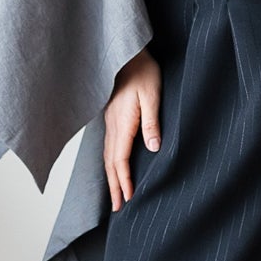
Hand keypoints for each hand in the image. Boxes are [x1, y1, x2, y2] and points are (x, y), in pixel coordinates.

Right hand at [104, 47, 161, 211]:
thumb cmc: (143, 71)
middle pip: (111, 162)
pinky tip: (114, 165)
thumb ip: (152, 122)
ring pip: (108, 155)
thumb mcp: (152, 95)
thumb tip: (152, 148)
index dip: (124, 181)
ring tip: (115, 193)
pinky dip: (111, 161)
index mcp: (123, 123)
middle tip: (117, 208)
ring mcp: (110, 120)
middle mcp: (113, 125)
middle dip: (114, 186)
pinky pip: (109, 145)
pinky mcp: (111, 115)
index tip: (128, 199)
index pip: (121, 159)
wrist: (126, 52)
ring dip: (111, 176)